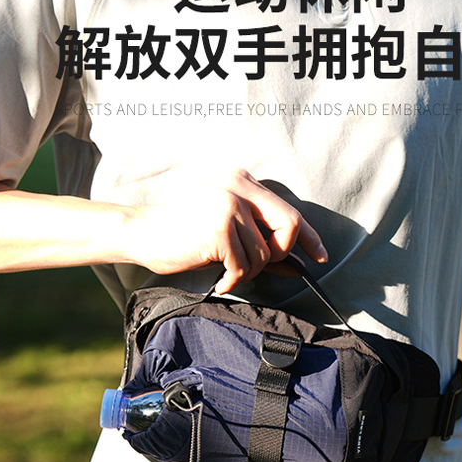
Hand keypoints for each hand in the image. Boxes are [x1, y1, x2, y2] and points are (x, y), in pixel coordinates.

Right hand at [124, 167, 326, 292]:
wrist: (141, 232)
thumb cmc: (182, 234)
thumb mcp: (226, 234)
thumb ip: (260, 244)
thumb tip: (296, 265)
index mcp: (243, 181)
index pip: (289, 209)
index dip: (309, 236)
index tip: (320, 255)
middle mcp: (239, 187)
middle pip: (289, 226)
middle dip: (280, 254)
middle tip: (255, 267)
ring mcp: (229, 205)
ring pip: (265, 253)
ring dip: (249, 272)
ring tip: (226, 272)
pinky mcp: (219, 229)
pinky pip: (244, 266)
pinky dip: (234, 280)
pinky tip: (219, 280)